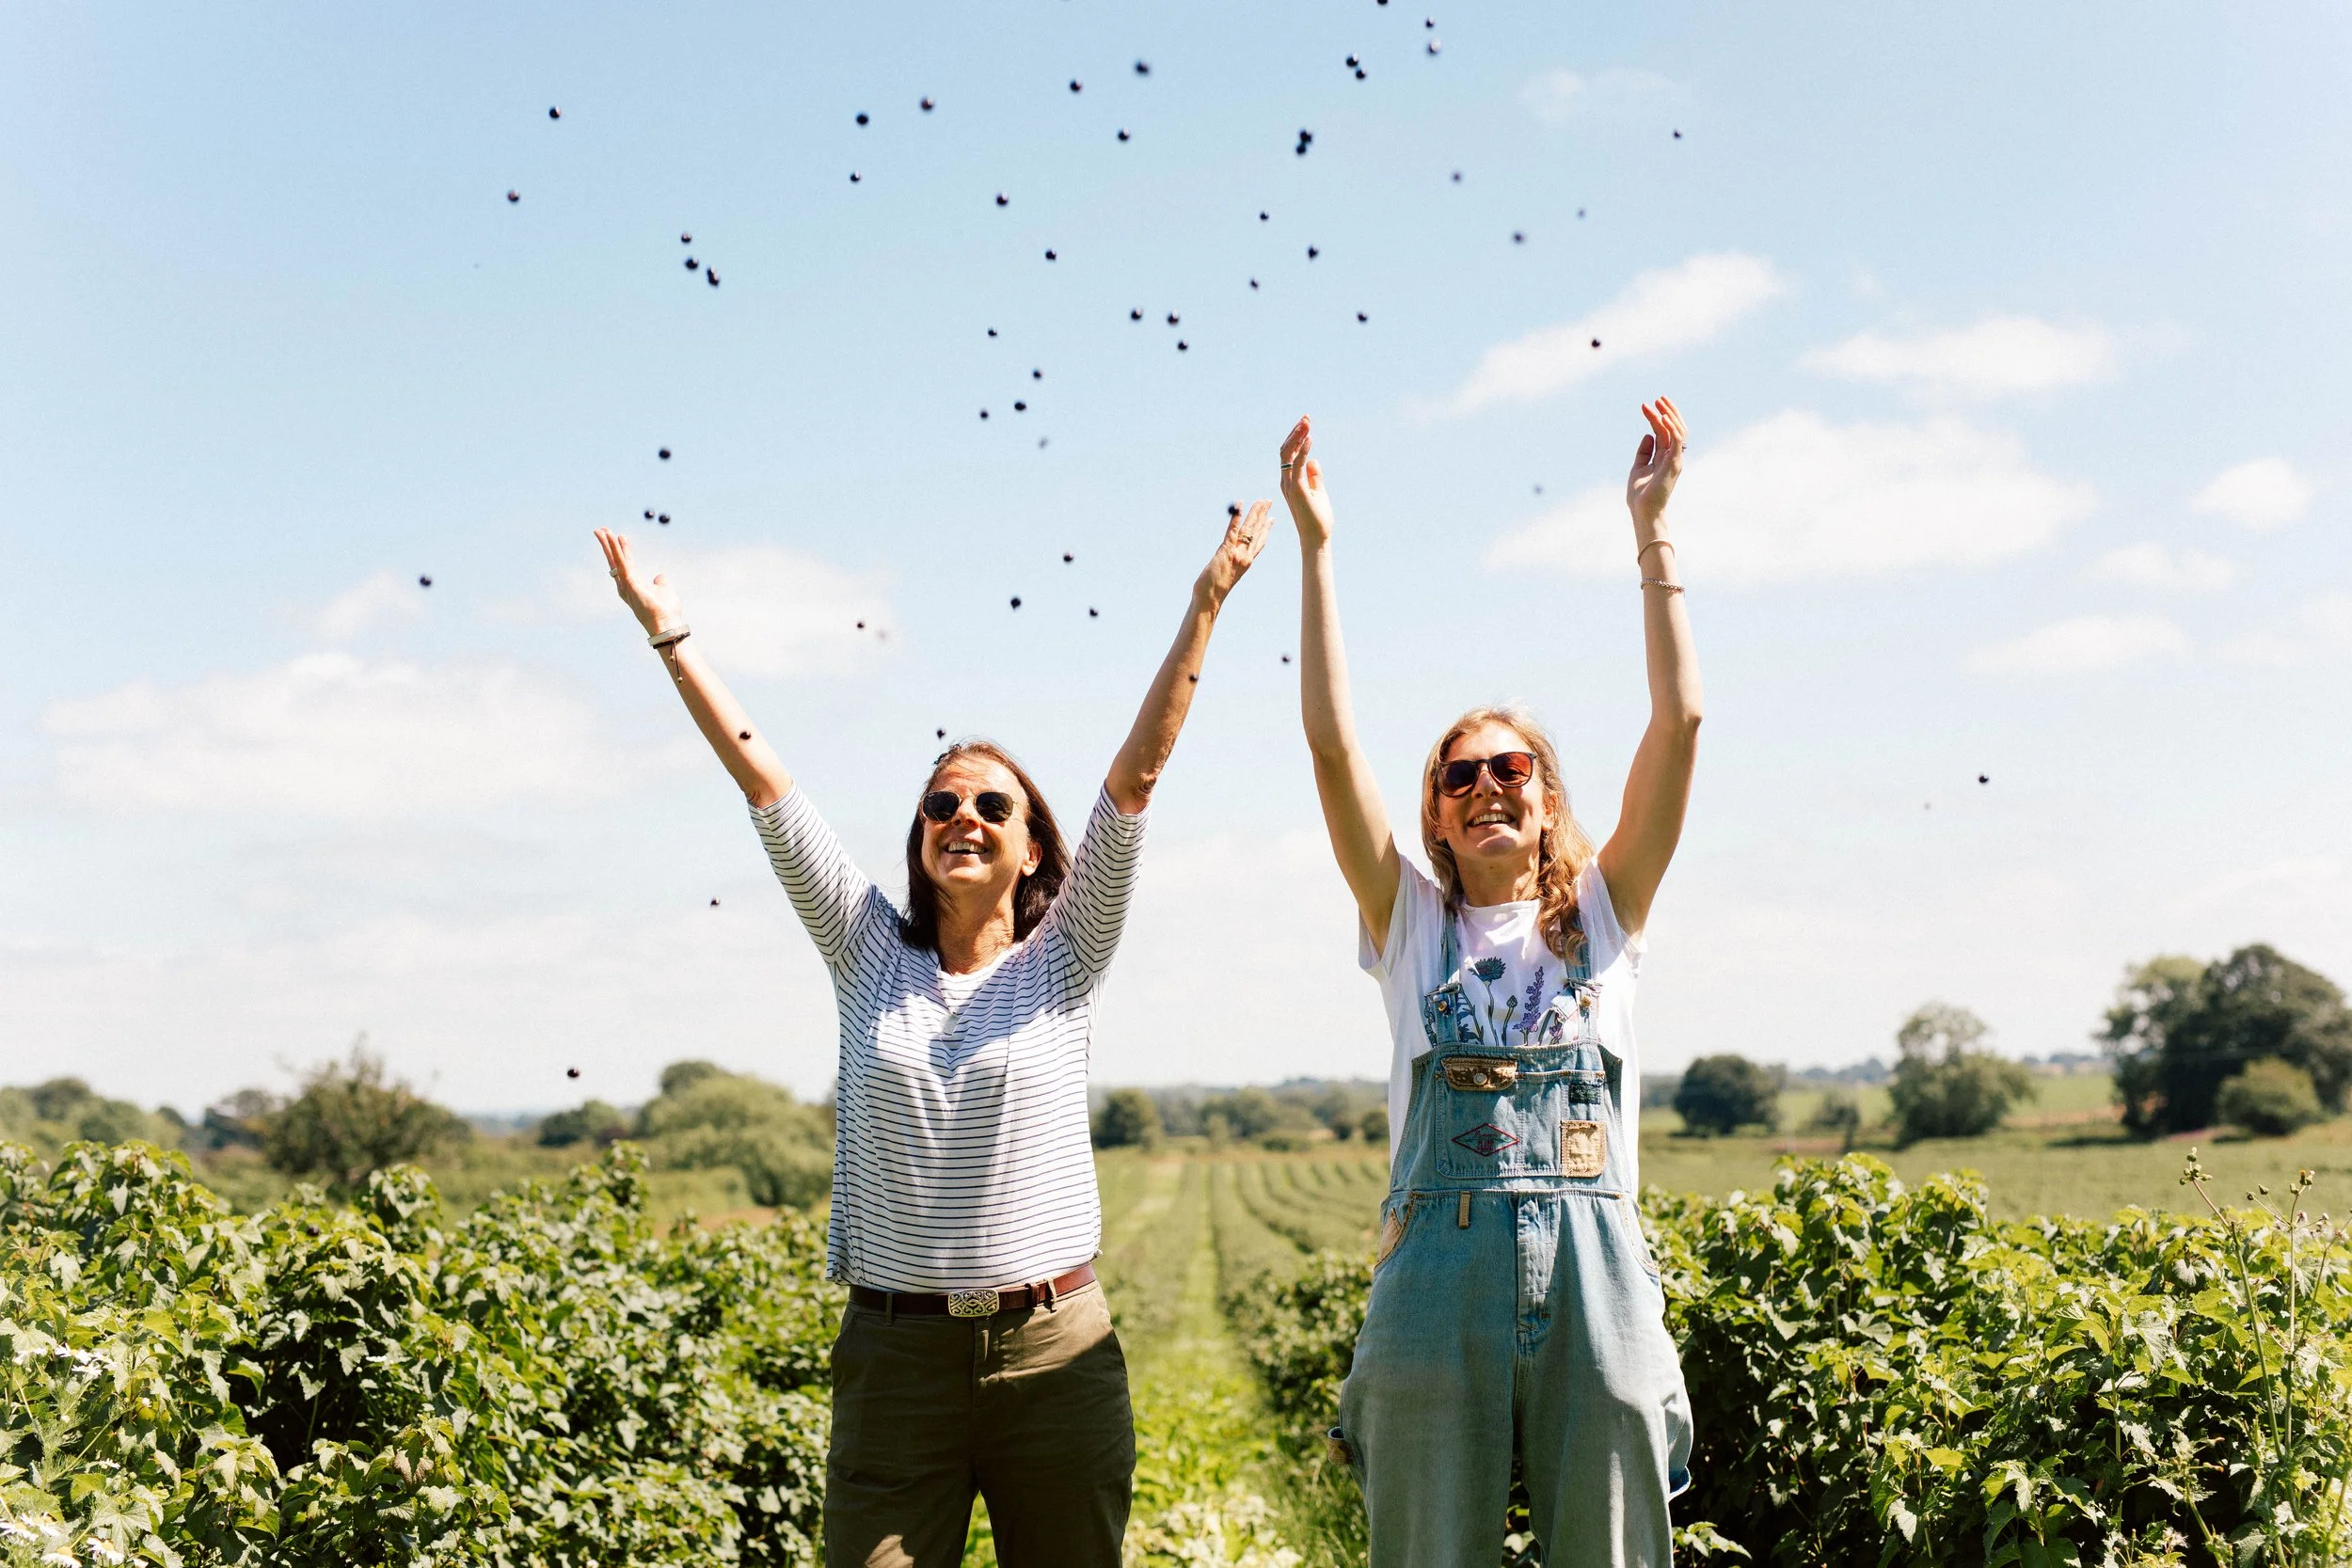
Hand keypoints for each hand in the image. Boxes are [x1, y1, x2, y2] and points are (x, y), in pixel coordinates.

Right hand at [593, 528, 684, 636]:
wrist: (667, 624)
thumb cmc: (665, 611)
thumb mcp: (663, 590)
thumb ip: (660, 582)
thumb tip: (659, 575)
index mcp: (633, 585)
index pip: (624, 563)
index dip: (620, 550)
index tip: (618, 536)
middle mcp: (626, 584)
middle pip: (615, 560)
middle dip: (608, 545)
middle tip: (600, 530)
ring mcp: (626, 584)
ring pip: (615, 559)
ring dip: (609, 544)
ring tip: (602, 530)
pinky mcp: (629, 583)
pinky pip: (621, 562)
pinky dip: (616, 549)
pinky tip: (613, 538)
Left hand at [1198, 500, 1272, 606]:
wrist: (1210, 598)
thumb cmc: (1214, 589)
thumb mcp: (1227, 573)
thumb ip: (1230, 562)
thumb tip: (1228, 557)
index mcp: (1247, 561)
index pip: (1259, 542)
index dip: (1266, 529)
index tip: (1272, 519)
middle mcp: (1245, 556)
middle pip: (1257, 532)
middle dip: (1263, 515)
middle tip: (1268, 502)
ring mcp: (1237, 553)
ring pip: (1248, 529)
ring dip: (1255, 513)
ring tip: (1260, 501)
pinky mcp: (1226, 551)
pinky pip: (1233, 531)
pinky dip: (1236, 517)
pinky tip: (1240, 505)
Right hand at [1278, 416, 1334, 546]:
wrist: (1316, 538)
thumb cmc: (1318, 519)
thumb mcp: (1319, 492)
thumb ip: (1314, 476)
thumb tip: (1313, 460)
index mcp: (1290, 481)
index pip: (1289, 454)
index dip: (1296, 437)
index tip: (1306, 423)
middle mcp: (1286, 481)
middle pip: (1285, 450)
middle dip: (1295, 432)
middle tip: (1306, 417)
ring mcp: (1289, 484)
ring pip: (1287, 453)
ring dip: (1297, 436)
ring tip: (1307, 422)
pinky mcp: (1297, 488)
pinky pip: (1297, 464)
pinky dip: (1303, 449)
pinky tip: (1310, 437)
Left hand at [1625, 396, 1686, 538]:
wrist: (1643, 511)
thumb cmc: (1640, 495)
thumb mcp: (1638, 468)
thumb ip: (1643, 452)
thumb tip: (1647, 434)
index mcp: (1664, 457)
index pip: (1664, 432)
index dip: (1656, 417)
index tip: (1646, 405)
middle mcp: (1672, 456)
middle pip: (1674, 428)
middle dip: (1667, 411)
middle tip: (1658, 398)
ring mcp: (1675, 459)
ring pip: (1678, 431)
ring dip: (1670, 415)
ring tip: (1659, 403)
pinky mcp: (1674, 463)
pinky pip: (1677, 441)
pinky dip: (1671, 427)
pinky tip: (1662, 417)